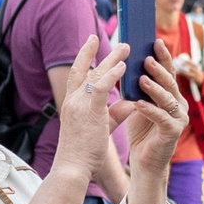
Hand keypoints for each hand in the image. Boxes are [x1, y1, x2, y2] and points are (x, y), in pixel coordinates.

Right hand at [55, 35, 124, 174]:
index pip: (77, 75)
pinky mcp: (89, 111)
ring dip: (111, 58)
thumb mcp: (102, 126)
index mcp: (72, 104)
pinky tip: (124, 66)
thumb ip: (115, 112)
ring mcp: (79, 104)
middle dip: (92, 50)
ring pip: (95, 74)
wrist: (73, 167)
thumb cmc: (85, 151)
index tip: (91, 42)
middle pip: (83, 69)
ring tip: (126, 46)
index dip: (84, 58)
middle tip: (103, 35)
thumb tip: (131, 102)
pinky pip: (102, 87)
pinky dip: (112, 74)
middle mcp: (73, 100)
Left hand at [124, 49, 189, 193]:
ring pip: (167, 99)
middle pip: (169, 82)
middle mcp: (179, 104)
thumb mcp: (139, 103)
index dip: (162, 57)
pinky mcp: (173, 132)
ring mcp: (179, 118)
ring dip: (154, 88)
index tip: (154, 41)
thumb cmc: (141, 131)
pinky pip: (161, 118)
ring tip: (141, 79)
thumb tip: (127, 64)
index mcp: (171, 95)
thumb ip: (138, 87)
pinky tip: (139, 104)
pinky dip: (150, 110)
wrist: (145, 161)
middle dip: (158, 69)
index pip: (167, 72)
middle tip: (146, 58)